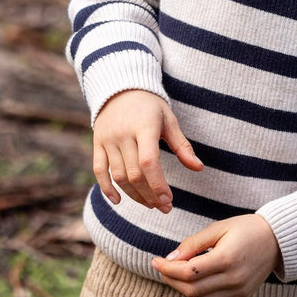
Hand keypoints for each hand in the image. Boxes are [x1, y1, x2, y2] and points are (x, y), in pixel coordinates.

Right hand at [93, 89, 201, 210]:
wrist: (120, 88)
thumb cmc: (150, 107)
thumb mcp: (169, 120)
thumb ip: (182, 146)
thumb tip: (199, 168)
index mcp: (144, 127)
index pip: (149, 162)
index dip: (158, 185)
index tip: (169, 201)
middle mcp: (123, 134)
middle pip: (134, 174)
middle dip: (150, 195)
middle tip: (164, 207)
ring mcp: (108, 139)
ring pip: (119, 176)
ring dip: (134, 195)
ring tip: (150, 204)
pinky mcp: (97, 143)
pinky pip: (99, 170)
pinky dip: (106, 188)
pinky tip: (119, 201)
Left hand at [151, 214, 280, 296]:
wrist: (277, 240)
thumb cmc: (246, 229)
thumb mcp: (219, 228)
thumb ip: (193, 243)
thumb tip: (170, 258)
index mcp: (227, 258)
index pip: (188, 272)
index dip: (167, 268)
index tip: (155, 260)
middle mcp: (233, 279)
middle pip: (191, 289)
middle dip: (171, 279)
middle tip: (163, 267)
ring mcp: (239, 291)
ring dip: (183, 291)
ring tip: (179, 275)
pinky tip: (195, 289)